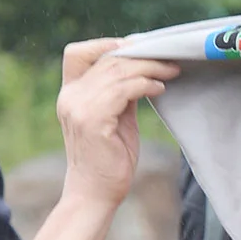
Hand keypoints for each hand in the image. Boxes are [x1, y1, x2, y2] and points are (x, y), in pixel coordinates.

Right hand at [56, 39, 179, 209]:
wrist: (96, 194)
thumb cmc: (108, 160)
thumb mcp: (114, 120)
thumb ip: (119, 96)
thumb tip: (139, 73)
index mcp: (70, 93)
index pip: (79, 54)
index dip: (107, 45)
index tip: (138, 47)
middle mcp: (70, 96)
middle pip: (106, 60)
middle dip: (141, 56)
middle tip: (168, 59)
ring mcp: (79, 107)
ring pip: (117, 72)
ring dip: (149, 69)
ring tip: (170, 72)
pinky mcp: (93, 120)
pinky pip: (122, 91)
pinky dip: (144, 85)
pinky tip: (160, 89)